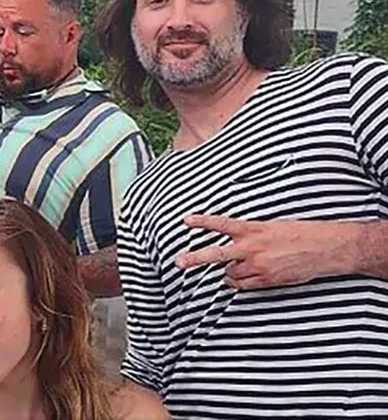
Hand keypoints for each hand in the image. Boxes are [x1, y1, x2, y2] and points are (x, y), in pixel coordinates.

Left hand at [175, 215, 353, 289]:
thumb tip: (236, 241)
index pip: (222, 224)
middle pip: (216, 254)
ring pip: (229, 273)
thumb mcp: (272, 226)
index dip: (203, 222)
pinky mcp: (267, 280)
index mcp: (253, 229)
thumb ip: (251, 234)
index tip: (187, 220)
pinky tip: (243, 278)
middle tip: (179, 262)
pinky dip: (239, 283)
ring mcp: (258, 265)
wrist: (325, 248)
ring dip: (229, 271)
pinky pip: (244, 285)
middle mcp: (252, 248)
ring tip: (237, 266)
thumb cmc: (302, 233)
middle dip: (195, 259)